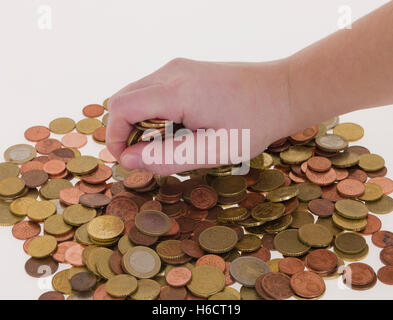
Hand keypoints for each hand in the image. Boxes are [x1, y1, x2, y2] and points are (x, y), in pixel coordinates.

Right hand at [106, 58, 292, 174]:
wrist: (283, 91)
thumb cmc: (254, 122)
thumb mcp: (213, 150)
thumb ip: (168, 157)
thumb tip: (128, 160)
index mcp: (178, 91)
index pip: (122, 109)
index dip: (115, 138)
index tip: (128, 161)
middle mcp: (172, 72)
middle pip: (123, 98)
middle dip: (124, 130)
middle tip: (146, 156)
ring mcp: (178, 68)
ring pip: (137, 94)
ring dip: (139, 121)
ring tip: (165, 143)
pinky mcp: (185, 70)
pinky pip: (153, 90)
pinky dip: (152, 111)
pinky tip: (176, 127)